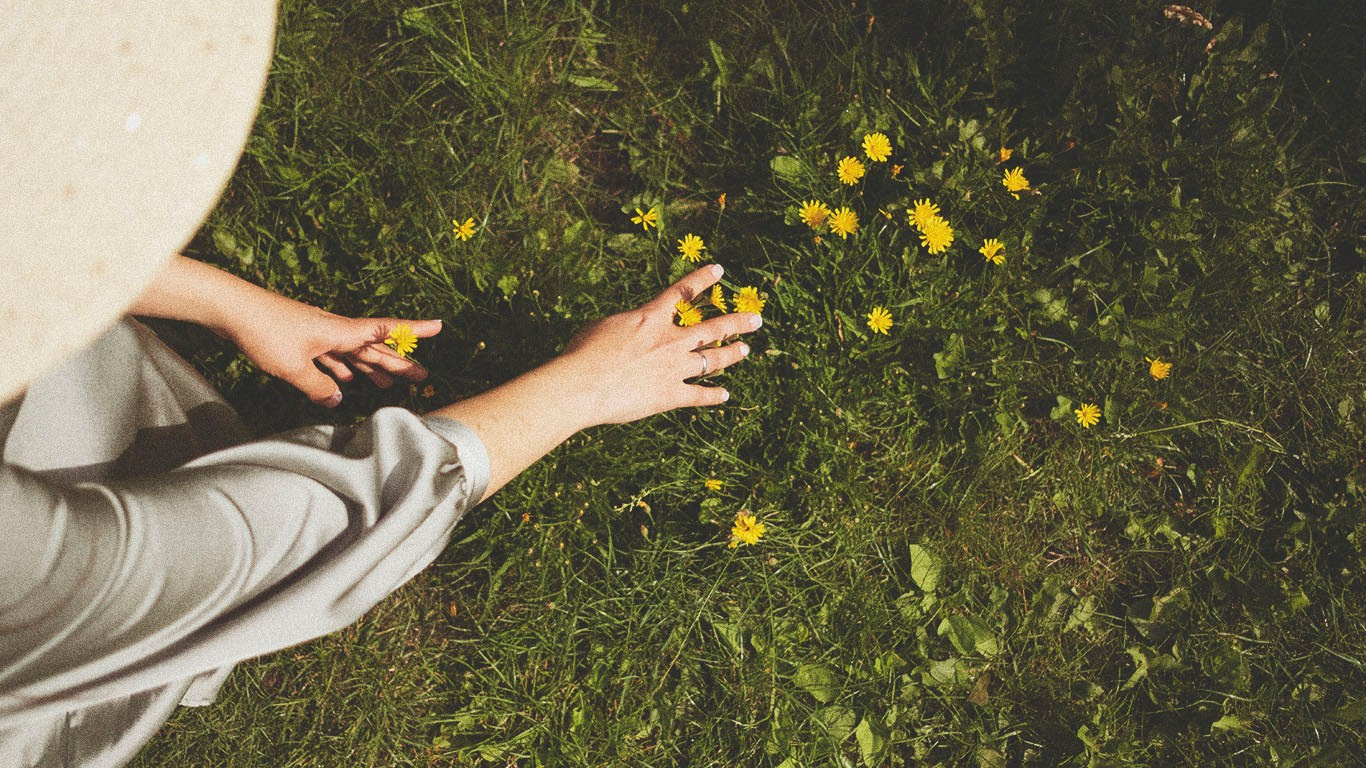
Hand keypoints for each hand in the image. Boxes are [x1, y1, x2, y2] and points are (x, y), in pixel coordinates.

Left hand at [224, 292, 441, 406]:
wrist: (232, 309)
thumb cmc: (265, 332)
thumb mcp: (293, 367)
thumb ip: (317, 386)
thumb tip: (337, 400)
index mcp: (340, 332)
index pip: (386, 331)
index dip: (413, 331)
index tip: (439, 326)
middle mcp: (334, 330)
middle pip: (373, 347)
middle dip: (398, 361)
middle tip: (421, 376)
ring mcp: (318, 334)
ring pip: (353, 353)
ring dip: (370, 368)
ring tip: (387, 384)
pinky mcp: (301, 339)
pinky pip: (330, 356)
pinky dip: (340, 368)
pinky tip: (344, 380)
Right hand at [555, 264, 759, 425]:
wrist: (583, 385)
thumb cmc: (582, 353)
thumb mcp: (602, 327)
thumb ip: (625, 325)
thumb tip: (628, 328)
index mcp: (650, 318)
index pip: (682, 292)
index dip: (702, 279)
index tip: (720, 270)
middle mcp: (669, 340)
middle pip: (712, 328)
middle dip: (737, 322)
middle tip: (756, 319)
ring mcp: (673, 368)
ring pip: (713, 359)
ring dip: (732, 354)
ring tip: (746, 350)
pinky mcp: (671, 395)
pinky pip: (699, 395)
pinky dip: (713, 396)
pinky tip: (725, 396)